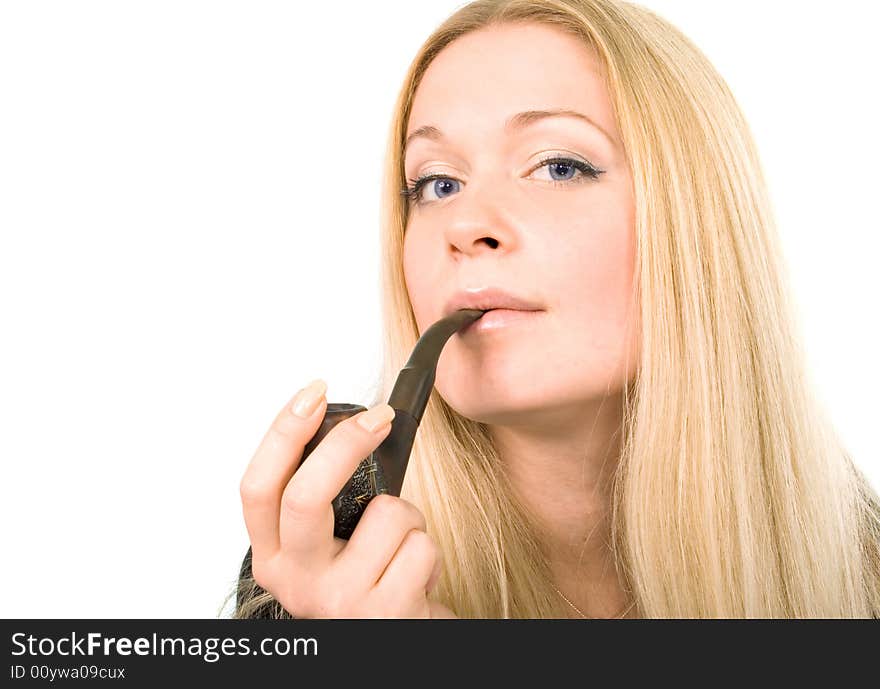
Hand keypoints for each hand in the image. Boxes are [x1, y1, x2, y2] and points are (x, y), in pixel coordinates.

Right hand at [239, 379, 456, 617]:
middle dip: (346, 443)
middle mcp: (296, 583)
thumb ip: (324, 503)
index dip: (282, 433)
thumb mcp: (325, 551)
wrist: (391, 648)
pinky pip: (421, 547)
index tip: (313, 392)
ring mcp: (339, 601)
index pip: (258, 488)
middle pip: (304, 494)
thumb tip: (351, 428)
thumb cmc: (365, 590)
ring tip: (400, 548)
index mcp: (275, 557)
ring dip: (408, 517)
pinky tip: (416, 578)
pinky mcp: (385, 615)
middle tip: (379, 417)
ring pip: (386, 513)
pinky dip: (430, 553)